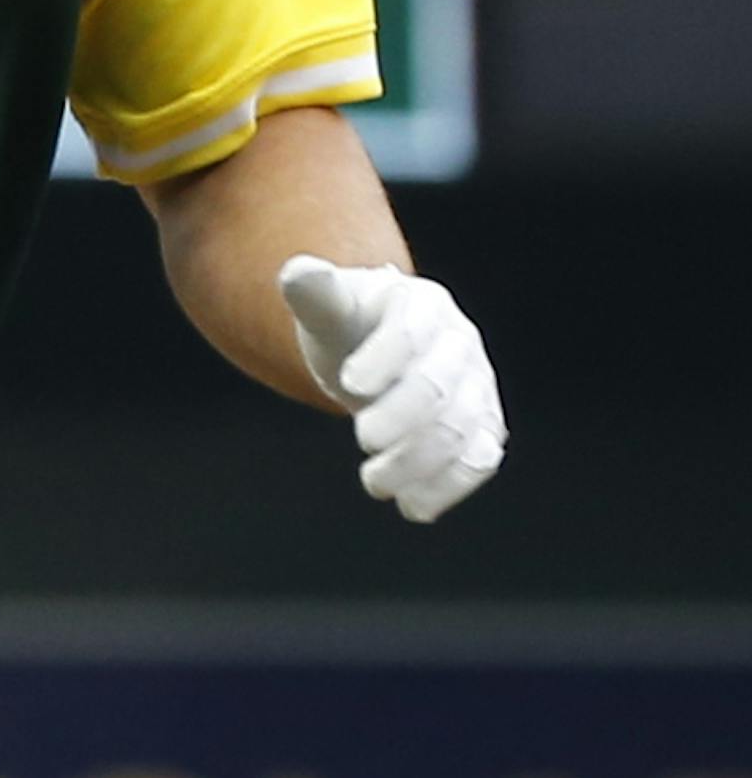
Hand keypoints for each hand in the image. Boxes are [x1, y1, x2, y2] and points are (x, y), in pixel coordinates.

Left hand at [278, 256, 506, 523]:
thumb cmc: (350, 324)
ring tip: (374, 482)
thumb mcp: (328, 305)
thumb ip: (313, 292)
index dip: (384, 357)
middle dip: (402, 416)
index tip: (349, 384)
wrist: (376, 350)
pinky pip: (479, 460)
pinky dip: (450, 486)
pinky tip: (413, 507)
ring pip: (461, 428)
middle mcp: (460, 344)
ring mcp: (477, 388)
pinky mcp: (483, 428)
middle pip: (439, 384)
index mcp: (423, 304)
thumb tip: (296, 270)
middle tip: (363, 437)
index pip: (411, 330)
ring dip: (419, 461)